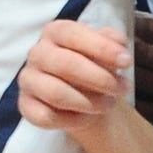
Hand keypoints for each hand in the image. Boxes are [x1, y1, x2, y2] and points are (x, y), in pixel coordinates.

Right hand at [18, 19, 134, 133]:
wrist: (85, 94)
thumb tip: (118, 45)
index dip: (101, 47)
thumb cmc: (95, 65)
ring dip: (89, 102)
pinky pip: (46, 116)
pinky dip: (71, 120)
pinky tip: (87, 117)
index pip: (72, 34)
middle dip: (99, 78)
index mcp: (54, 32)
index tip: (127, 62)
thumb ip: (113, 41)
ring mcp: (28, 80)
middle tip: (122, 88)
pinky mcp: (25, 105)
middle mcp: (37, 53)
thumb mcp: (107, 49)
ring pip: (56, 93)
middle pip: (65, 64)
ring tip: (109, 104)